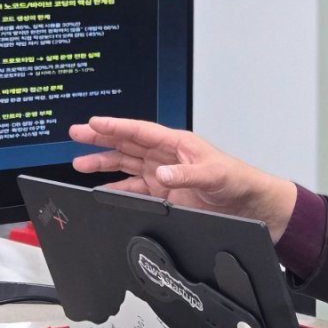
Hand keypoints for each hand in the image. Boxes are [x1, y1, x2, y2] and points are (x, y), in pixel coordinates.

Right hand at [67, 116, 298, 239]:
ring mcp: (164, 177)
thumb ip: (186, 174)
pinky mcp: (165, 196)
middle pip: (127, 145)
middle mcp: (166, 157)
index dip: (116, 126)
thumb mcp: (214, 174)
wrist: (251, 205)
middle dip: (101, 139)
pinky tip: (102, 192)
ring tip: (80, 163)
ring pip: (126, 167)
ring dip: (104, 165)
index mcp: (177, 144)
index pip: (140, 131)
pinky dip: (116, 191)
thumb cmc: (238, 180)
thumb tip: (161, 173)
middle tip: (76, 133)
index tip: (94, 122)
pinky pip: (134, 191)